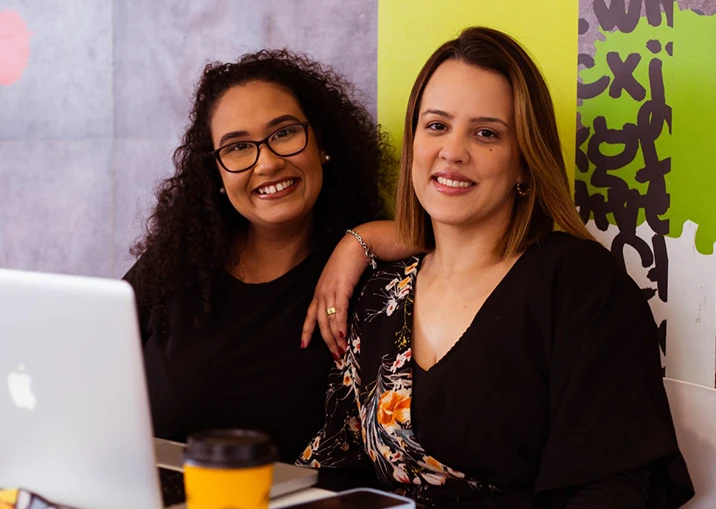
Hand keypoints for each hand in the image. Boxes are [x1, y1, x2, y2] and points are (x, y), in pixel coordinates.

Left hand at [302, 233, 368, 357]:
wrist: (355, 245)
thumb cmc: (349, 261)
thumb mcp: (339, 279)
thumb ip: (338, 293)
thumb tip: (342, 308)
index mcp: (319, 291)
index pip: (310, 315)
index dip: (306, 331)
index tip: (303, 345)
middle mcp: (321, 293)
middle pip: (320, 323)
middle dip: (327, 343)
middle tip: (335, 358)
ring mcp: (330, 291)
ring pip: (329, 321)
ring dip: (335, 340)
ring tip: (341, 353)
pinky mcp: (341, 289)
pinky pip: (339, 312)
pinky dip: (340, 326)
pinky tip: (342, 337)